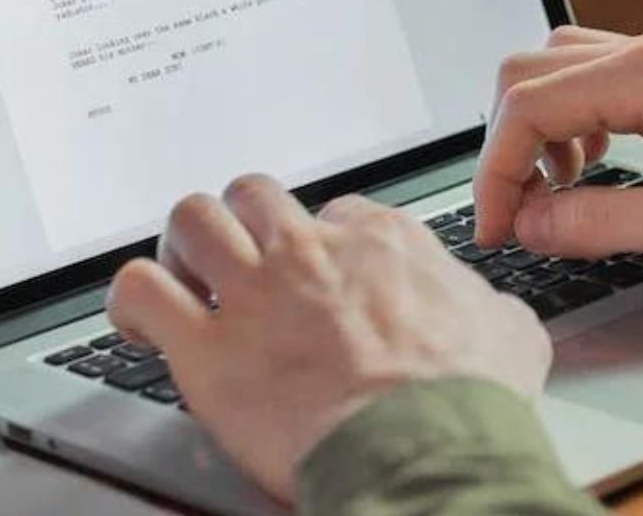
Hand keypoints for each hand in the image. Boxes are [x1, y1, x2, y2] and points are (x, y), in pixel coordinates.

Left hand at [106, 175, 550, 502]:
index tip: (320, 272)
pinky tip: (143, 322)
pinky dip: (133, 302)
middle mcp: (312, 250)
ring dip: (184, 247)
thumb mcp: (509, 328)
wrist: (427, 448)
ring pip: (191, 220)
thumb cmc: (468, 397)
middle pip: (253, 195)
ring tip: (187, 278)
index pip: (337, 210)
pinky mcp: (207, 350)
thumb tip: (490, 311)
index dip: (325, 243)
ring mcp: (255, 293)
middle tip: (243, 259)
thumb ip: (483, 302)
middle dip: (243, 223)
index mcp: (382, 241)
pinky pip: (140, 292)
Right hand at [474, 26, 642, 280]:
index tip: (497, 231)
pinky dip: (576, 128)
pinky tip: (593, 174)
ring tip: (552, 197)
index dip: (496, 172)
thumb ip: (597, 222)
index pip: (528, 104)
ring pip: (563, 74)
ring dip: (539, 132)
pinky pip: (602, 87)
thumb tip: (528, 224)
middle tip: (514, 216)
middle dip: (506, 145)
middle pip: (530, 73)